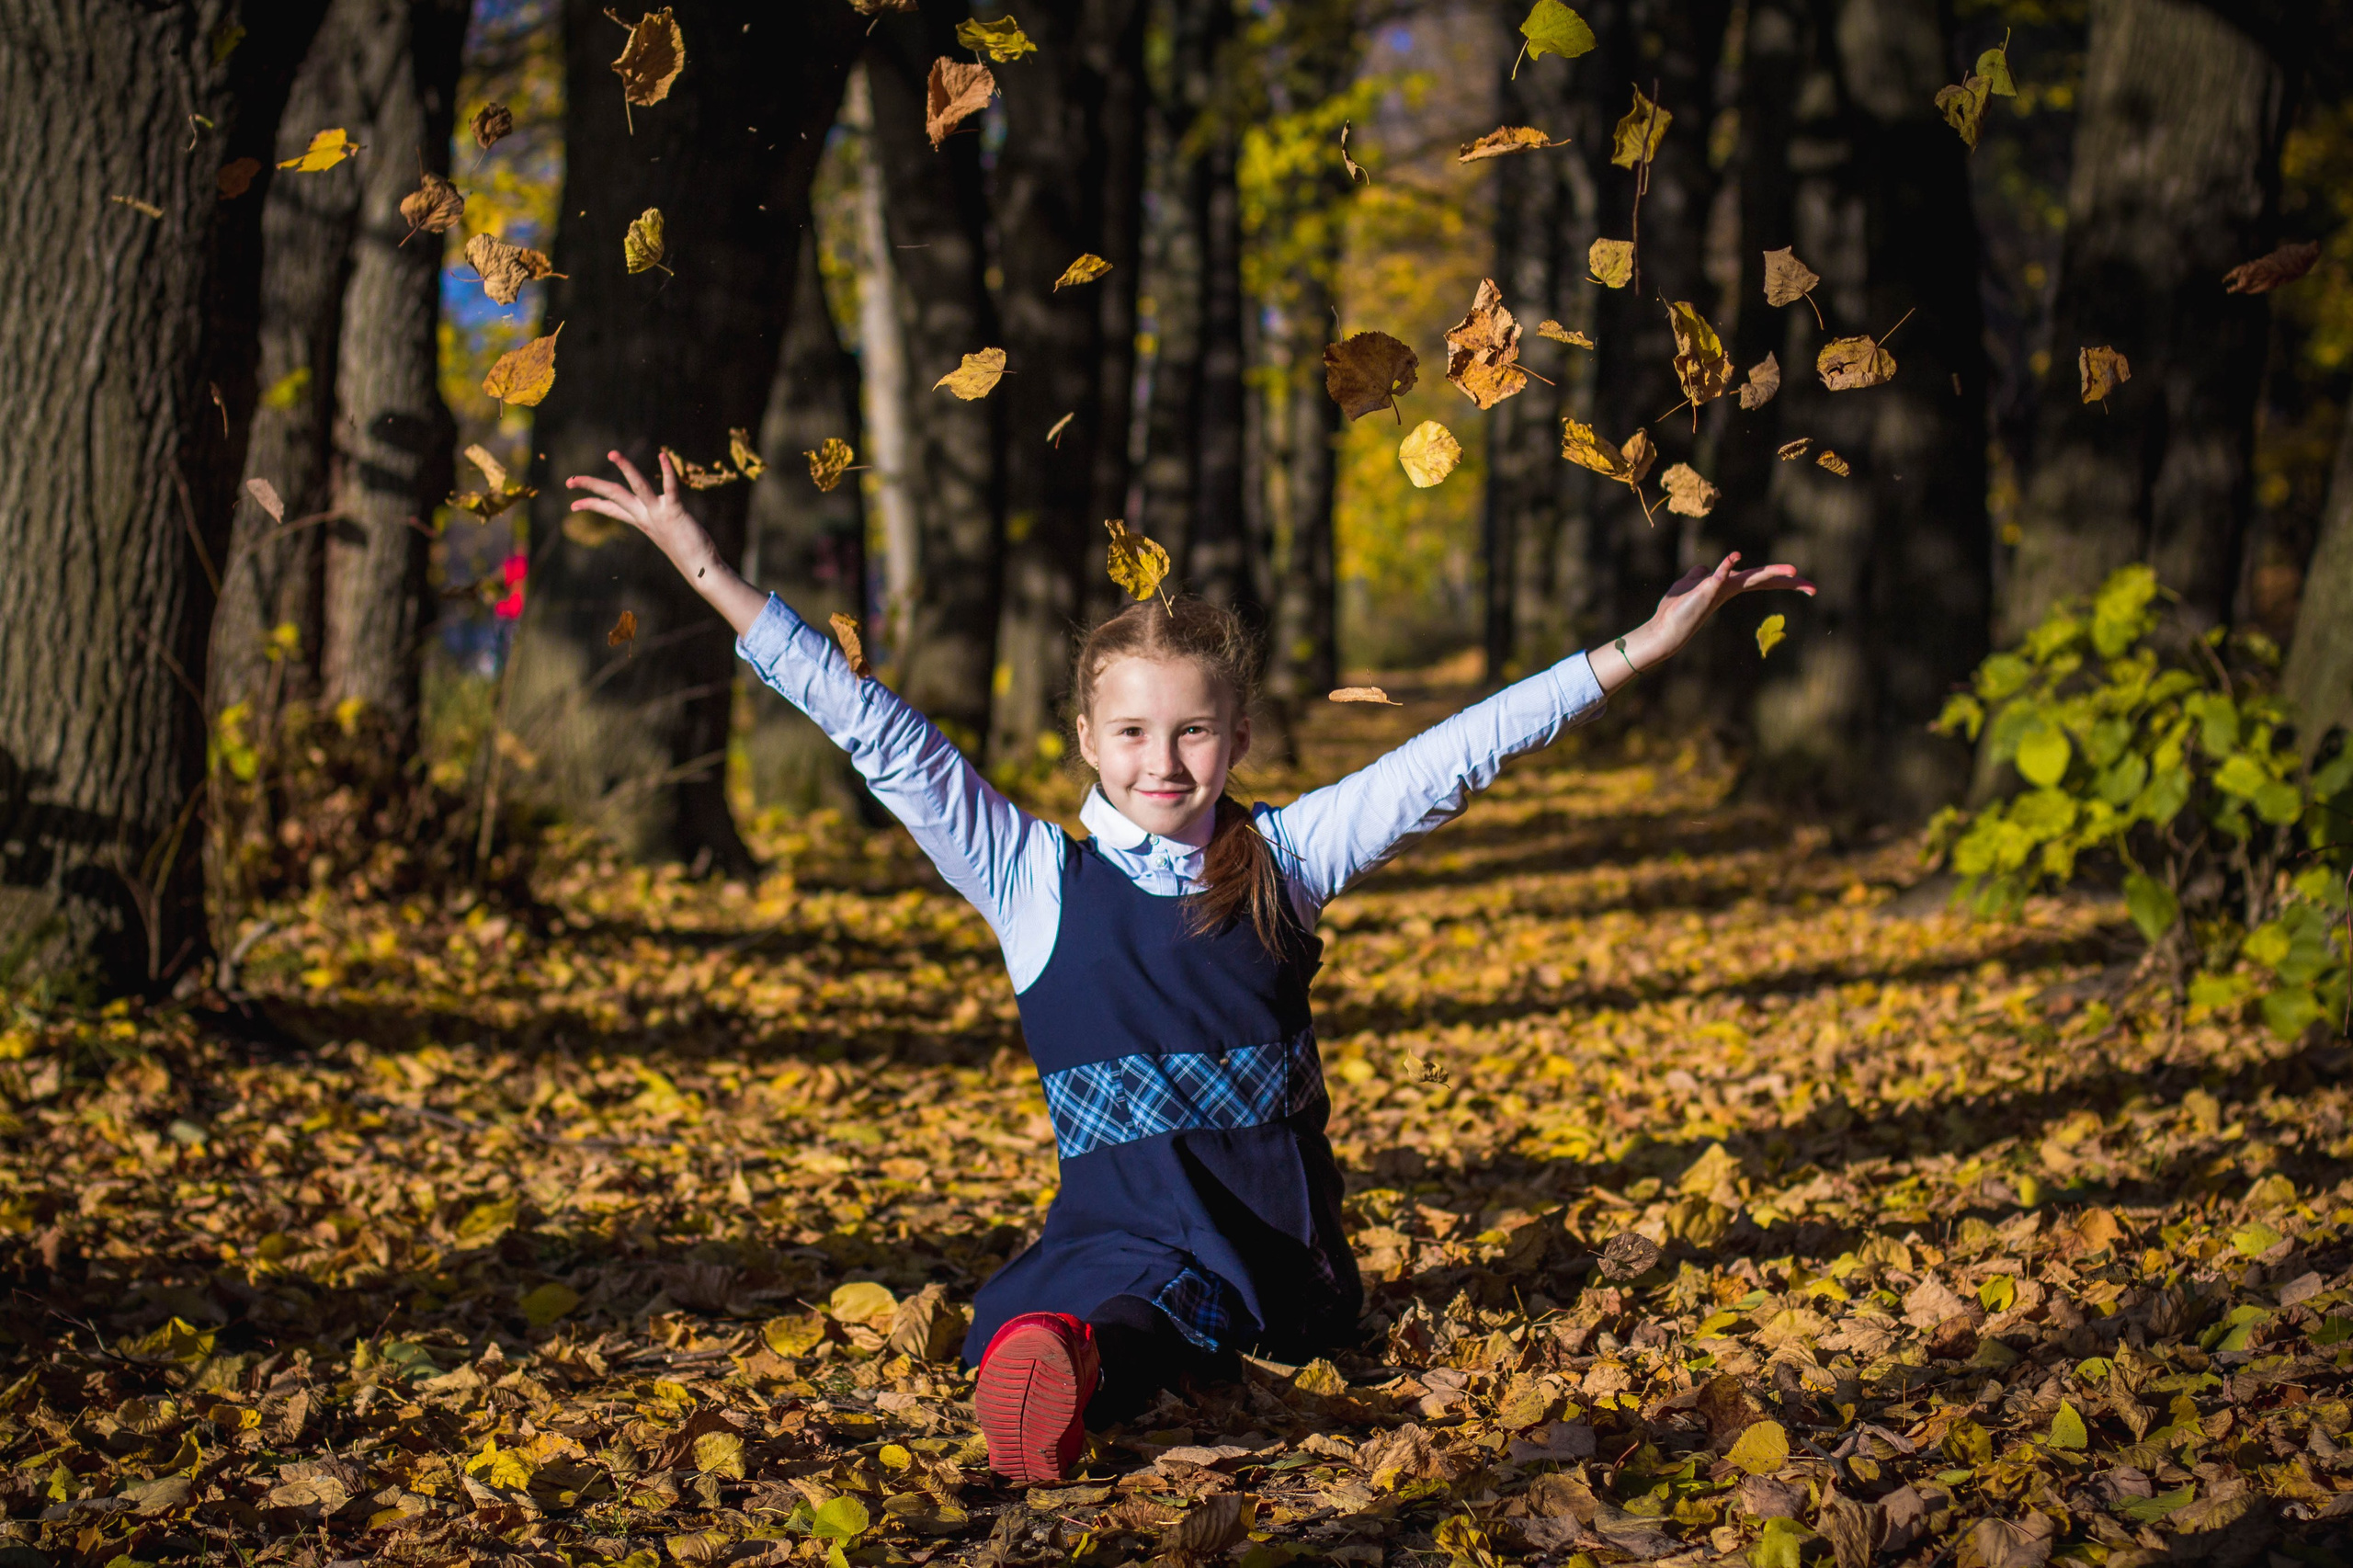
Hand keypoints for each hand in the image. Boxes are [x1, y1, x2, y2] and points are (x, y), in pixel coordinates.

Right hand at [564, 450, 714, 572]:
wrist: (701, 569)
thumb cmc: (689, 552)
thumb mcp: (667, 534)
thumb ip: (660, 523)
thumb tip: (659, 518)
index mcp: (641, 521)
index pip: (610, 510)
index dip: (591, 504)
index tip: (572, 504)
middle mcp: (645, 517)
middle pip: (613, 495)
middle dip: (590, 485)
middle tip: (569, 480)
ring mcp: (658, 514)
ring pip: (637, 487)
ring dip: (626, 468)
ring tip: (613, 453)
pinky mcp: (675, 512)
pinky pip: (670, 488)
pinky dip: (667, 471)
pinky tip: (662, 455)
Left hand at [1602, 552, 1814, 692]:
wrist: (1663, 629)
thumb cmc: (1676, 609)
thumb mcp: (1690, 584)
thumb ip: (1700, 574)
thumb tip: (1706, 568)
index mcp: (1728, 586)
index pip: (1759, 580)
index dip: (1781, 579)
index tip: (1805, 583)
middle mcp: (1727, 588)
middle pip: (1763, 581)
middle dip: (1788, 582)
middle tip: (1812, 587)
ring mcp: (1718, 590)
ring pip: (1749, 578)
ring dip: (1770, 572)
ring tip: (1792, 570)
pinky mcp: (1706, 591)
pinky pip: (1717, 575)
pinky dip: (1726, 566)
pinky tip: (1735, 556)